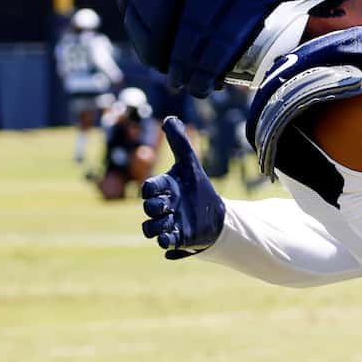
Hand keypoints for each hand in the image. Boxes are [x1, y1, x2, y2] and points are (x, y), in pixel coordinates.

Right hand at [141, 117, 225, 259]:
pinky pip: (163, 243)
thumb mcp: (190, 163)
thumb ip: (179, 142)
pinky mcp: (177, 239)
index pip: (148, 188)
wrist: (213, 213)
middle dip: (155, 206)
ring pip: (149, 229)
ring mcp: (167, 223)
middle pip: (148, 208)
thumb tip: (169, 118)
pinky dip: (165, 242)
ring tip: (171, 221)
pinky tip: (172, 238)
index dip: (152, 188)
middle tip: (169, 205)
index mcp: (163, 188)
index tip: (165, 188)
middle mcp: (162, 207)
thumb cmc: (197, 187)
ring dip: (157, 226)